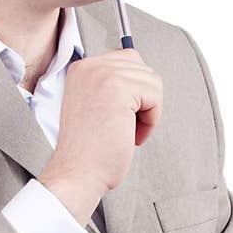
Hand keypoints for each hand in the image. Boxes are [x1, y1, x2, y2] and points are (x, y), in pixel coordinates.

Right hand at [39, 48, 163, 223]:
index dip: (134, 92)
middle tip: (125, 126)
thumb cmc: (88, 150)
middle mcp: (90, 67)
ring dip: (147, 112)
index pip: (127, 59)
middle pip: (143, 68)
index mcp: (82, 69)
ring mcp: (102, 75)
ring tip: (126, 131)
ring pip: (152, 82)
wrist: (77, 173)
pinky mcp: (118, 89)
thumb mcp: (95, 105)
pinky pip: (155, 96)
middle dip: (142, 100)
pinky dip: (151, 121)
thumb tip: (143, 77)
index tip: (120, 115)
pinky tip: (131, 135)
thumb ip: (112, 86)